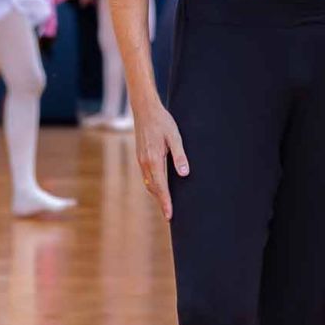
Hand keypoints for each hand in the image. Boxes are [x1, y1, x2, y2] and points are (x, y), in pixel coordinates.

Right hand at [134, 97, 188, 219]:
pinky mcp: (140, 156)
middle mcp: (144, 162)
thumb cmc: (162, 121)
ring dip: (156, 195)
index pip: (161, 187)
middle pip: (153, 188)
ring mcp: (140, 160)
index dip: (166, 202)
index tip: (170, 215)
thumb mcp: (175, 137)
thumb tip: (184, 174)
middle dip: (161, 202)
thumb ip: (180, 156)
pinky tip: (158, 188)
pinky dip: (152, 186)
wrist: (144, 109)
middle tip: (169, 216)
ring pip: (148, 183)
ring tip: (165, 205)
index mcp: (153, 159)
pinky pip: (146, 176)